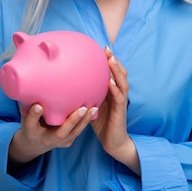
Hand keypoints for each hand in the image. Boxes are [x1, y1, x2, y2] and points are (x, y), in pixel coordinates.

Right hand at [8, 103, 97, 168]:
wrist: (34, 143)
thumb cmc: (30, 122)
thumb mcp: (25, 114)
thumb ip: (28, 102)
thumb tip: (31, 82)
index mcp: (31, 131)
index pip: (31, 123)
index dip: (34, 115)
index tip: (38, 105)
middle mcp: (46, 139)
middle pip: (60, 132)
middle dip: (72, 121)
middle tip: (82, 109)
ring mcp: (59, 143)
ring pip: (74, 133)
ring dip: (84, 121)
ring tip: (93, 108)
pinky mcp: (68, 142)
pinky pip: (78, 131)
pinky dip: (86, 121)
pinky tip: (94, 110)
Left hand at [90, 47, 139, 174]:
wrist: (113, 142)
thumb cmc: (102, 124)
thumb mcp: (92, 106)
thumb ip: (86, 95)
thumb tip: (69, 85)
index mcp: (112, 92)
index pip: (113, 72)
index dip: (109, 60)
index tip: (101, 48)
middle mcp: (118, 94)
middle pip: (119, 73)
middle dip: (114, 60)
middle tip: (106, 49)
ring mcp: (121, 102)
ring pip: (122, 82)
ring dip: (116, 70)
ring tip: (110, 60)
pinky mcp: (120, 112)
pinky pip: (118, 98)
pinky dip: (114, 88)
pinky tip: (109, 82)